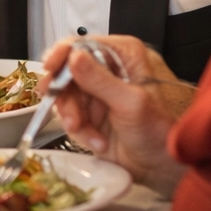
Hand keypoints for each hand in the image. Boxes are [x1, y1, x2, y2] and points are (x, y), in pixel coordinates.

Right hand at [42, 35, 185, 184]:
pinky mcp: (88, 112)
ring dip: (72, 115)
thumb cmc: (159, 131)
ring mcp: (96, 91)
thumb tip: (74, 57)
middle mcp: (107, 69)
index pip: (83, 44)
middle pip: (67, 70)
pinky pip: (69, 115)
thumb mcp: (131, 104)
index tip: (50, 67)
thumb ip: (100, 81)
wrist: (160, 166)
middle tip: (62, 108)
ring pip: (65, 94)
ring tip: (82, 130)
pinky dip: (79, 130)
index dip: (63, 54)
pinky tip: (96, 141)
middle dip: (65, 94)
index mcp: (123, 56)